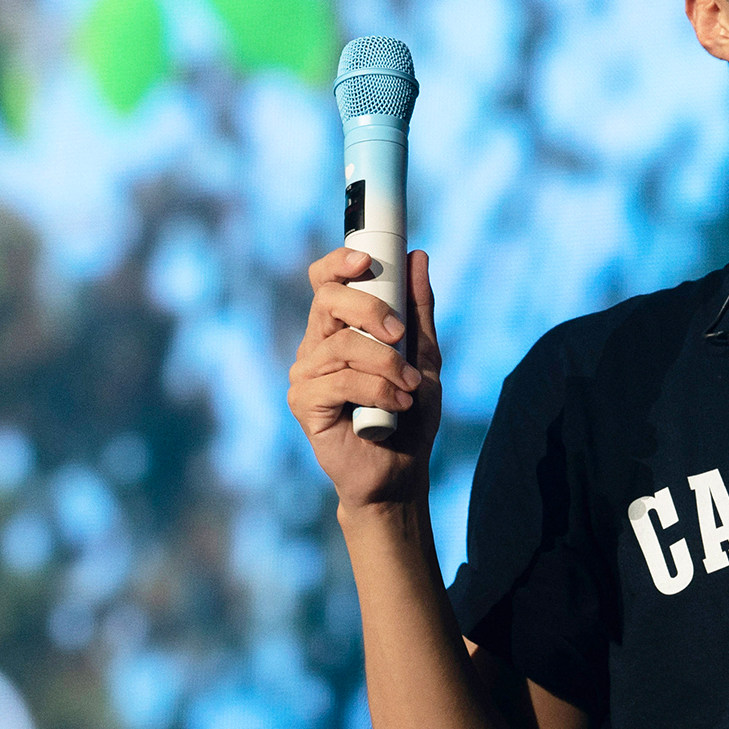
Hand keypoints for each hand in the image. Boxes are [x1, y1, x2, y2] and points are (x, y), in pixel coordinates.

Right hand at [288, 246, 439, 508]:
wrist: (400, 471)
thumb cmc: (410, 413)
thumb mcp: (424, 355)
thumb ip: (418, 309)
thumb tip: (418, 257)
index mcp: (340, 328)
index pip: (325, 281)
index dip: (339, 262)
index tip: (367, 260)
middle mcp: (316, 345)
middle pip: (328, 300)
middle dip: (370, 310)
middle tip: (401, 335)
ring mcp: (306, 374)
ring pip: (342, 345)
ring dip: (386, 364)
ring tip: (410, 387)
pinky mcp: (304, 403)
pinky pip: (339, 381)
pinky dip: (377, 390)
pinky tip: (397, 405)